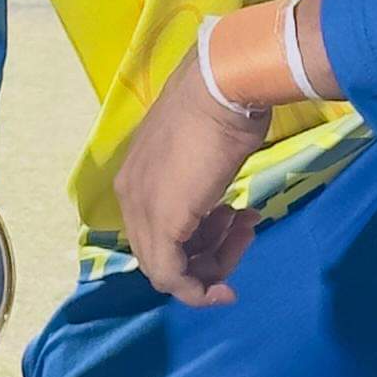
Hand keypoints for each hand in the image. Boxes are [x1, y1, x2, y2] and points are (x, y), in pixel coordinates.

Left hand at [113, 48, 263, 306]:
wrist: (223, 88)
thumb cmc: (222, 108)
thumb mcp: (204, 152)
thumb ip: (198, 183)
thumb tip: (213, 204)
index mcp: (134, 178)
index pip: (156, 231)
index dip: (196, 241)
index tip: (235, 227)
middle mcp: (130, 197)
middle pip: (161, 254)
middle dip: (208, 254)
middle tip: (244, 230)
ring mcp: (143, 210)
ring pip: (170, 270)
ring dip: (214, 262)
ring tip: (246, 227)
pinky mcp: (162, 223)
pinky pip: (174, 277)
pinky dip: (202, 288)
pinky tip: (230, 282)